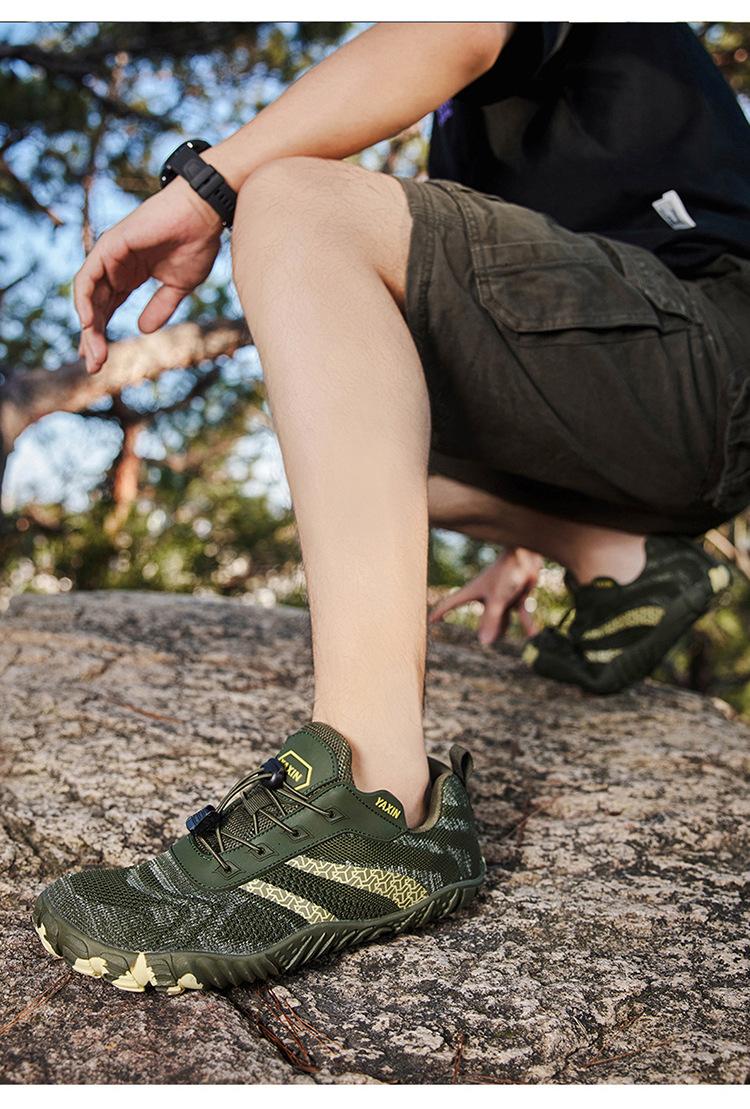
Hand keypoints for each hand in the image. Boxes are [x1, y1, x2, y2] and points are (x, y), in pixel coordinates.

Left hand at [74, 178, 222, 373]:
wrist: (204, 215)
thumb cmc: (196, 244)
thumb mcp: (177, 286)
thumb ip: (160, 307)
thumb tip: (142, 330)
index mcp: (130, 274)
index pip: (108, 308)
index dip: (103, 334)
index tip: (101, 362)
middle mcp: (115, 266)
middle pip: (95, 306)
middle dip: (92, 337)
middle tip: (93, 366)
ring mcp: (110, 255)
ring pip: (88, 295)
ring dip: (88, 326)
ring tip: (93, 353)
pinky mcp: (110, 246)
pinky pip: (87, 277)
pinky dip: (84, 300)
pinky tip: (87, 324)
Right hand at [429, 547, 542, 644]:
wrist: (526, 556)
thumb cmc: (507, 573)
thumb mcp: (497, 599)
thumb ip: (491, 620)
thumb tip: (484, 643)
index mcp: (473, 592)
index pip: (450, 603)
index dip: (440, 612)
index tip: (430, 620)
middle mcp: (485, 596)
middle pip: (484, 621)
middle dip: (489, 631)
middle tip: (491, 641)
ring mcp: (502, 598)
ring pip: (502, 620)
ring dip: (506, 628)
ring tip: (511, 634)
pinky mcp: (517, 597)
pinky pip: (521, 614)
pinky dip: (526, 623)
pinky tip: (533, 634)